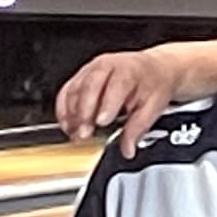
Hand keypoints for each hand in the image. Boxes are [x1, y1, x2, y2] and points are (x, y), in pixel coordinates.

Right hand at [55, 50, 179, 156]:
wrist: (151, 68)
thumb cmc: (152, 84)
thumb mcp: (153, 107)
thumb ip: (138, 128)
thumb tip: (127, 149)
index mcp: (128, 71)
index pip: (116, 86)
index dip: (107, 105)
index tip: (101, 122)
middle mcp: (106, 67)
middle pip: (89, 87)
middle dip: (84, 113)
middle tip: (84, 134)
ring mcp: (90, 70)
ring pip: (74, 90)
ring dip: (71, 115)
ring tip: (75, 134)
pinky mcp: (80, 77)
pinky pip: (66, 92)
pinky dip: (63, 110)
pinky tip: (68, 125)